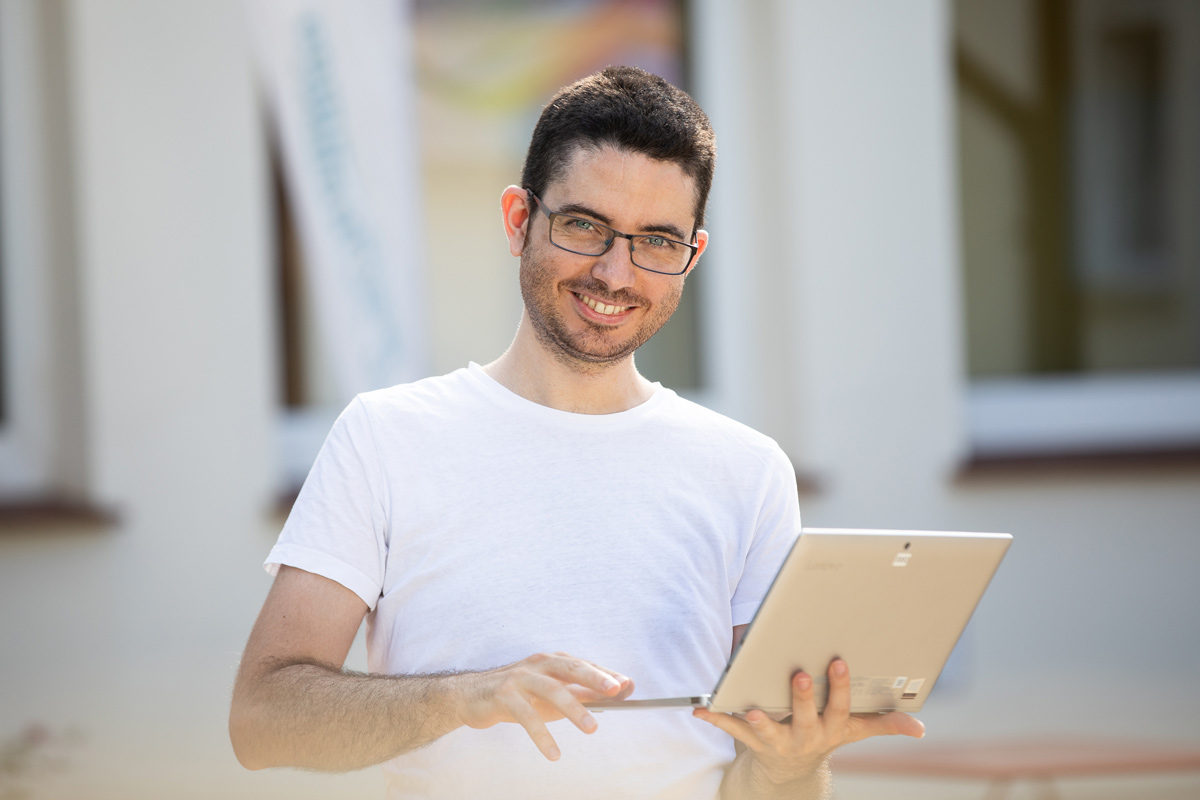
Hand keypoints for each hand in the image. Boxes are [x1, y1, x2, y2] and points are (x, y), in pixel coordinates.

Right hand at [454, 652, 633, 760]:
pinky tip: (554, 753)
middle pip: (570, 667)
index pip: (584, 665)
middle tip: (616, 690)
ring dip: (574, 708)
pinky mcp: (503, 695)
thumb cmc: (519, 694)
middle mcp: (538, 664)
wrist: (471, 696)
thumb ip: (581, 693)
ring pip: (551, 690)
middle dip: (594, 678)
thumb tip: (619, 693)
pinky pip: (526, 716)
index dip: (606, 674)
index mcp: (552, 661)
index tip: (629, 686)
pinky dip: (542, 735)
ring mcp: (520, 677)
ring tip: (592, 729)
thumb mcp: (551, 694)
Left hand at [693, 659, 923, 785]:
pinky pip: (732, 729)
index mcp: (832, 727)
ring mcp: (777, 740)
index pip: (840, 707)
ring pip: (768, 730)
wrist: (789, 774)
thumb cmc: (823, 734)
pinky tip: (701, 708)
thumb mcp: (853, 730)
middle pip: (805, 715)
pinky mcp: (752, 742)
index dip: (839, 687)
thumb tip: (920, 729)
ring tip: (751, 709)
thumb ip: (883, 723)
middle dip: (803, 697)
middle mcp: (806, 736)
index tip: (839, 662)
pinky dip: (716, 716)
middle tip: (799, 675)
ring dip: (758, 720)